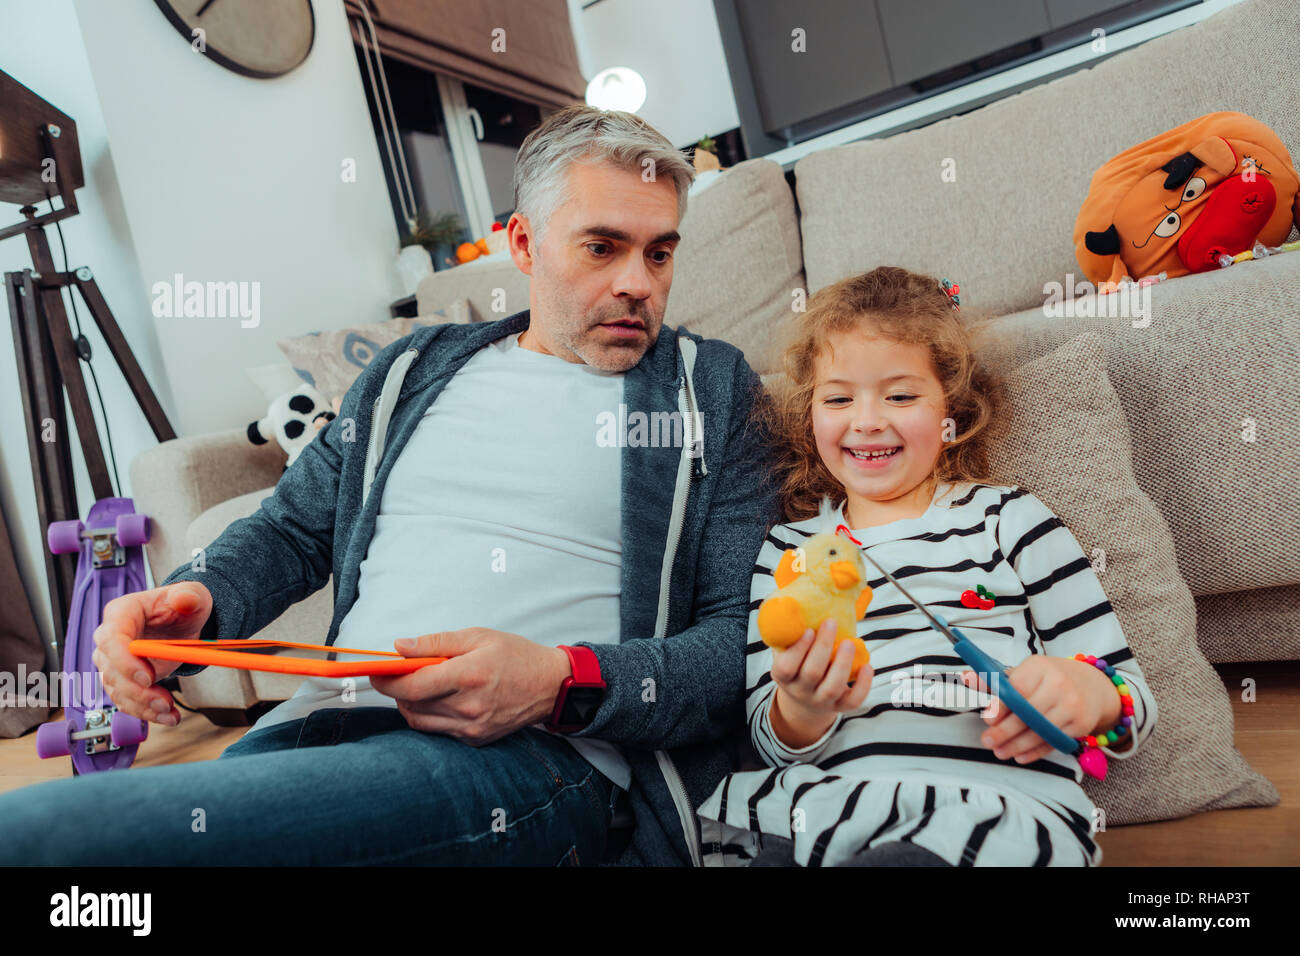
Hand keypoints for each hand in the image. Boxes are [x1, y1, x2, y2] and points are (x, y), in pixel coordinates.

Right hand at [91, 581, 211, 726]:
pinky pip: (127, 700)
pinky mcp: (123, 679)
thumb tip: (185, 599)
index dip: (125, 660)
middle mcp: (110, 638)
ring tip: (170, 712)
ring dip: (143, 706)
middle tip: (164, 701)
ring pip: (118, 690)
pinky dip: (146, 712)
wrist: (183, 622)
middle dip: (138, 691)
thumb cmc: (182, 605)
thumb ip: (188, 596)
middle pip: (111, 670)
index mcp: (122, 613)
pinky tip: (168, 717)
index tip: (147, 677)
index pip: (111, 638)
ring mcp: (114, 661)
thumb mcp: (192, 595)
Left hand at [370, 628, 570, 745]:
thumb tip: (400, 646)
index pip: (412, 685)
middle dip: (397, 689)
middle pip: (411, 704)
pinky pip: (437, 730)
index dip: (387, 679)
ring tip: (418, 686)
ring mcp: (471, 727)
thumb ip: (436, 642)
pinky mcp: (474, 739)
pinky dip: (428, 715)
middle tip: (398, 673)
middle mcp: (468, 706)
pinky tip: (439, 699)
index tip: (376, 671)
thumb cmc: (516, 656)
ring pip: (419, 721)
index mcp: (469, 675)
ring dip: (409, 704)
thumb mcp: (478, 636)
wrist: (550, 686)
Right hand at [769, 619, 872, 749]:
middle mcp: (800, 690)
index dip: (798, 649)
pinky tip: (868, 666)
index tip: (808, 630)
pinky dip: (863, 685)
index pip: (786, 666)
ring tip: (850, 642)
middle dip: (823, 647)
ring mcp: (821, 700)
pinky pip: (853, 701)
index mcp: (783, 675)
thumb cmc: (796, 664)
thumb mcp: (786, 650)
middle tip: (831, 623)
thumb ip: (790, 631)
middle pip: (811, 673)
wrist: (804, 699)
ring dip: (842, 664)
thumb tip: (798, 596)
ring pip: (832, 688)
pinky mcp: (840, 706)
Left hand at [960, 656, 1121, 764]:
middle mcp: (1059, 685)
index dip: (1000, 707)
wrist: (1092, 685)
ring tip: (1000, 752)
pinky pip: (1053, 741)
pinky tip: (1019, 756)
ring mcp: (1072, 706)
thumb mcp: (1025, 672)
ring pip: (1039, 731)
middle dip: (1004, 731)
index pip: (1016, 689)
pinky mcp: (1081, 725)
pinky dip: (1035, 751)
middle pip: (1027, 713)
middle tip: (987, 741)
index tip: (987, 719)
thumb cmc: (1049, 678)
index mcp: (1039, 668)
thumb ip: (995, 679)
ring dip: (1016, 745)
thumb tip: (965, 678)